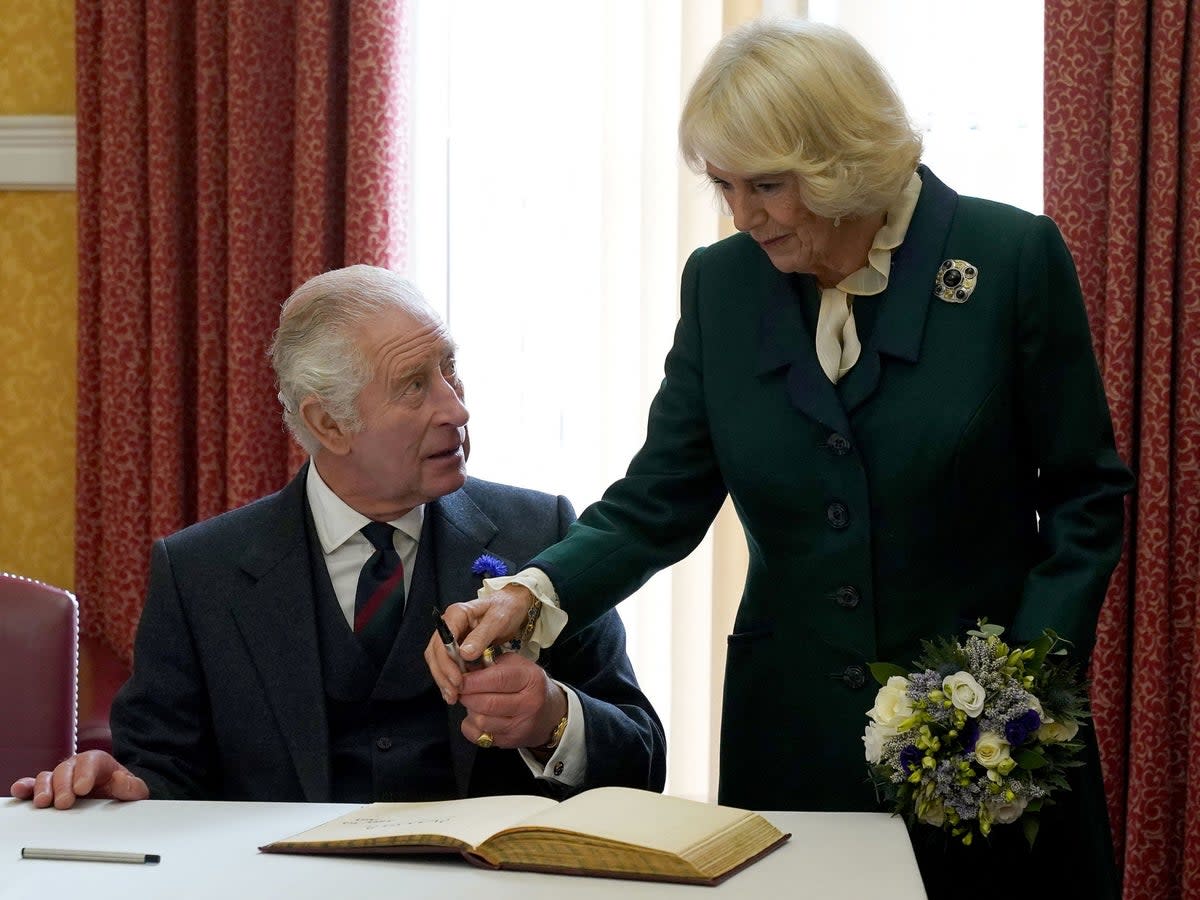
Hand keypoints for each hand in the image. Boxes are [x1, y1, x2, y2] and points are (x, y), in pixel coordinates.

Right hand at [9, 750, 149, 808]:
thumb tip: (120, 780)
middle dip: (64, 786)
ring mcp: (61, 778)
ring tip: (43, 803)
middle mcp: (77, 767)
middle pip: (66, 769)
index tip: (83, 788)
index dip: (85, 773)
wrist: (114, 797)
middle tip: (64, 802)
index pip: (91, 761)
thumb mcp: (134, 790)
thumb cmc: (122, 790)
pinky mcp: (49, 790)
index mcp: (99, 763)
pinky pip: (33, 785)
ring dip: (43, 789)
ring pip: (48, 777)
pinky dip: (26, 788)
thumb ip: (132, 787)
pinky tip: (20, 792)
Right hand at [424, 584, 538, 702]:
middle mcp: (450, 624)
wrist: (514, 605)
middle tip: (454, 694)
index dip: (446, 662)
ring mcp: (452, 635)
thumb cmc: (507, 608)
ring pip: (438, 659)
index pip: (442, 640)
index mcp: (457, 614)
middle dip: (442, 675)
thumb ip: (481, 636)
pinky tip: (455, 691)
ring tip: (452, 697)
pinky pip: (447, 662)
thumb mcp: (498, 620)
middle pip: (435, 652)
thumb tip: (464, 654)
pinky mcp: (456, 645)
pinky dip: (449, 677)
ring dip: (443, 679)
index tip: (457, 680)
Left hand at [457, 652, 566, 750]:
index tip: (460, 678)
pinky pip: (478, 736)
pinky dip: (470, 726)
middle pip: (487, 703)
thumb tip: (464, 666)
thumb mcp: (518, 665)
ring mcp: (520, 726)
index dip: (474, 680)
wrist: (550, 714)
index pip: (498, 680)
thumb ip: (492, 663)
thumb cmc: (528, 685)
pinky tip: (476, 716)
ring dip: (470, 710)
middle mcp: (529, 704)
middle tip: (460, 689)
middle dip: (467, 696)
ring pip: (481, 721)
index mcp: (531, 680)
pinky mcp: (510, 742)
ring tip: (472, 701)